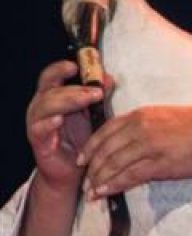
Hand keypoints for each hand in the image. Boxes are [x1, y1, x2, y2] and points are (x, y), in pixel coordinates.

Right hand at [25, 60, 102, 193]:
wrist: (73, 171)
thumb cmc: (81, 140)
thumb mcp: (92, 115)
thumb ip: (98, 96)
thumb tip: (109, 77)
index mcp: (53, 98)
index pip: (52, 77)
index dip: (61, 68)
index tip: (77, 64)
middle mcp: (42, 108)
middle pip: (50, 89)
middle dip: (74, 87)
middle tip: (96, 90)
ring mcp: (38, 124)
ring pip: (45, 106)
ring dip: (66, 101)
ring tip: (86, 99)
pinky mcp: (38, 142)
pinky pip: (40, 129)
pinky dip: (49, 123)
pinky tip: (59, 119)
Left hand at [78, 104, 191, 197]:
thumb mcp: (160, 116)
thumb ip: (139, 125)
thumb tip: (123, 142)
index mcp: (138, 115)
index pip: (104, 131)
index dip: (89, 147)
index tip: (82, 159)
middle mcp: (139, 129)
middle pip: (105, 150)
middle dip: (91, 167)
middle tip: (84, 180)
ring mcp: (148, 147)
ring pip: (114, 164)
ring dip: (99, 179)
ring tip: (91, 191)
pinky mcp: (159, 164)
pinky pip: (130, 176)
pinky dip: (113, 184)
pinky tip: (104, 192)